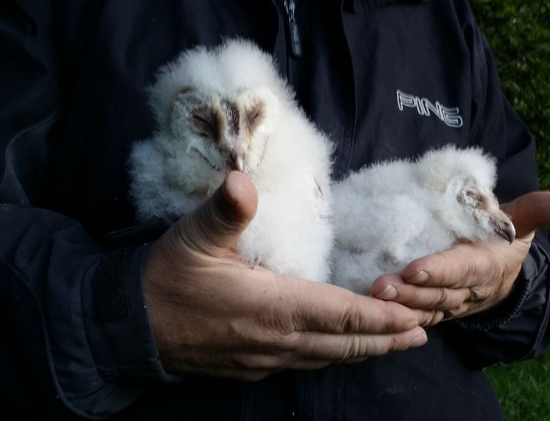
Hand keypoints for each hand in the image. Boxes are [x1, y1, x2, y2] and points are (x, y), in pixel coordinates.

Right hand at [143, 171, 428, 380]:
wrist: (129, 328)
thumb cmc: (164, 278)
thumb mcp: (191, 237)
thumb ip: (223, 212)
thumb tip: (241, 181)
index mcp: (270, 306)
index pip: (338, 313)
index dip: (378, 318)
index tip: (412, 317)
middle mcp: (275, 339)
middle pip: (342, 343)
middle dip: (384, 339)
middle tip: (421, 332)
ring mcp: (264, 358)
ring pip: (325, 358)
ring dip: (362, 351)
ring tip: (393, 344)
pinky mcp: (251, 366)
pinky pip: (303, 365)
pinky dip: (331, 357)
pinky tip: (338, 351)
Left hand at [369, 191, 549, 325]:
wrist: (501, 274)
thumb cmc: (503, 238)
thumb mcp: (521, 222)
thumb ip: (534, 211)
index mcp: (486, 266)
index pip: (462, 270)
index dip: (440, 271)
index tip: (414, 268)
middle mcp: (467, 290)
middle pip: (437, 294)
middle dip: (409, 292)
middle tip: (379, 285)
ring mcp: (449, 305)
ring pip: (423, 310)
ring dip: (398, 307)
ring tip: (371, 298)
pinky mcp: (434, 311)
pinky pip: (415, 317)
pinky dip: (396, 319)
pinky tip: (372, 314)